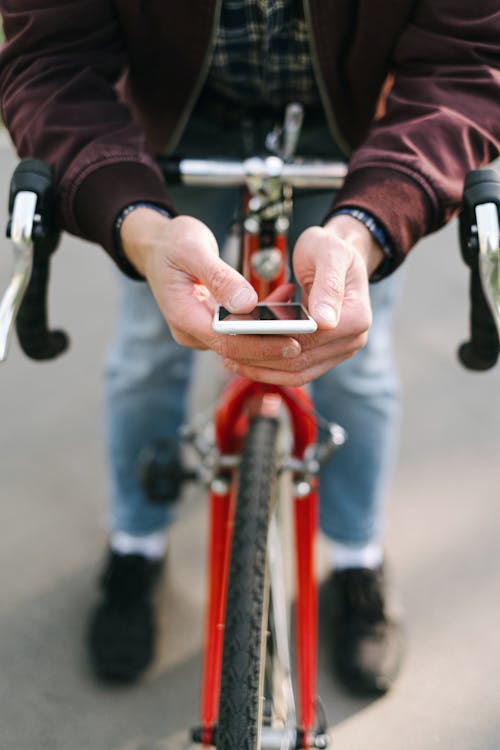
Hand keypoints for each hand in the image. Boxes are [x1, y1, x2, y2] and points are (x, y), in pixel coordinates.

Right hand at [120, 208, 302, 362]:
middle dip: (273, 344)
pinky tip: (286, 301)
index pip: (226, 343)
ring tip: (304, 317)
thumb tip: (247, 304)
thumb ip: (219, 277)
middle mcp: (192, 331)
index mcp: (183, 317)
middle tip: (309, 336)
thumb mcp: (193, 249)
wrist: (155, 244)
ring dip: (272, 332)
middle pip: (237, 349)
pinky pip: (241, 329)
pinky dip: (264, 320)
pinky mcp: (211, 324)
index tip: (292, 340)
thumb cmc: (172, 243)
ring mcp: (201, 330)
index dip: (261, 346)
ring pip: (241, 341)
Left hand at [223, 214, 384, 384]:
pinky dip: (270, 368)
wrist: (339, 255)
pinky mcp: (325, 356)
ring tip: (230, 359)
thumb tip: (325, 322)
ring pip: (296, 373)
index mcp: (355, 319)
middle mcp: (352, 340)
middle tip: (226, 351)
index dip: (273, 342)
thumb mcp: (328, 254)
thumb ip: (327, 285)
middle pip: (300, 362)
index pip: (308, 341)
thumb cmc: (330, 249)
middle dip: (261, 359)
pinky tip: (243, 359)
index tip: (241, 337)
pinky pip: (296, 370)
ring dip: (262, 369)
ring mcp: (340, 351)